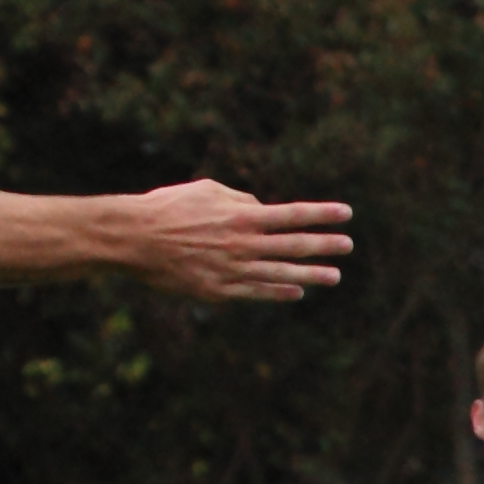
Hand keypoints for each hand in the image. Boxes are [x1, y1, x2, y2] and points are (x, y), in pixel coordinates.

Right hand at [123, 179, 351, 303]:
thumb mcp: (206, 190)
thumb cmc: (168, 208)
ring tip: (335, 276)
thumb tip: (263, 208)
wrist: (134, 239)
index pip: (292, 214)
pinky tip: (298, 292)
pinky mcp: (219, 290)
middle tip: (349, 245)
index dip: (322, 214)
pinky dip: (279, 292)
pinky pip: (257, 292)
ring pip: (282, 274)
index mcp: (242, 216)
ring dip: (311, 274)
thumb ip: (240, 199)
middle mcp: (243, 244)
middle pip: (294, 245)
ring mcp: (233, 269)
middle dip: (325, 244)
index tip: (346, 213)